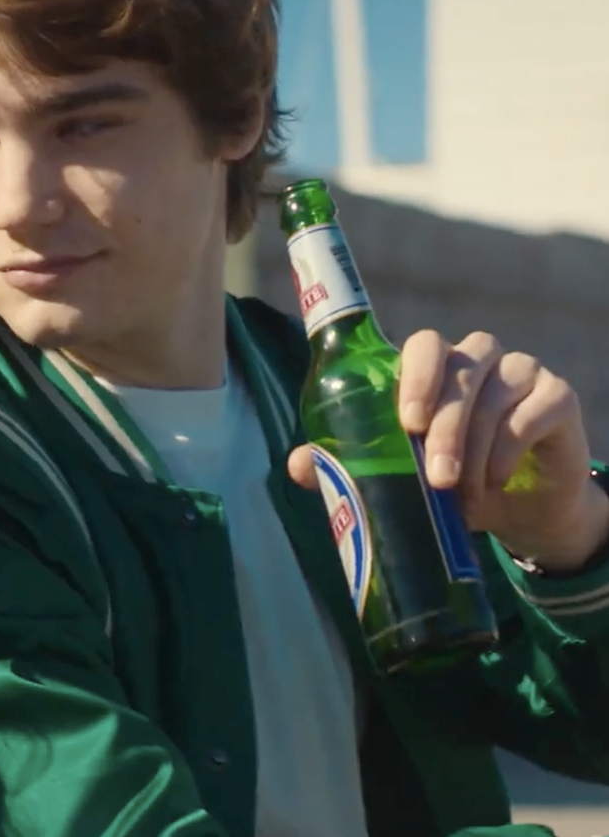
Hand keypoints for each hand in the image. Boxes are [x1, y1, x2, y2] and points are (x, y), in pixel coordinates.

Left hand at [289, 330, 606, 571]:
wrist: (519, 512)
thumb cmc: (450, 482)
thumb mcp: (400, 478)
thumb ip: (349, 465)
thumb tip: (298, 466)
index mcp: (435, 368)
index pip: (424, 345)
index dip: (416, 375)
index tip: (406, 422)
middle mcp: (479, 359)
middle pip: (461, 367)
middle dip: (445, 424)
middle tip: (434, 475)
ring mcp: (522, 373)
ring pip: (495, 391)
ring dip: (474, 443)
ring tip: (459, 491)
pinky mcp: (558, 398)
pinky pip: (533, 411)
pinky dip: (510, 447)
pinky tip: (494, 479)